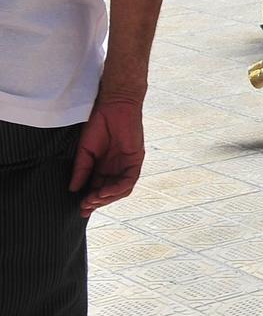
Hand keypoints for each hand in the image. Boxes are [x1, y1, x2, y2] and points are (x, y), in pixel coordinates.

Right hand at [70, 95, 144, 215]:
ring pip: (121, 189)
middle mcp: (116, 168)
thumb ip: (81, 170)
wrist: (113, 106)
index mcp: (103, 167)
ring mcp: (127, 164)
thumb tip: (73, 189)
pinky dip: (118, 188)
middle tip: (85, 207)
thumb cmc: (99, 124)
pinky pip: (129, 179)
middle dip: (97, 202)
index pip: (98, 188)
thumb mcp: (85, 151)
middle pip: (110, 192)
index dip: (90, 200)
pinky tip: (105, 192)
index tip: (81, 210)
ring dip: (107, 198)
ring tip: (93, 200)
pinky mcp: (136, 159)